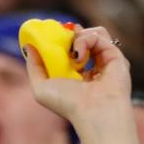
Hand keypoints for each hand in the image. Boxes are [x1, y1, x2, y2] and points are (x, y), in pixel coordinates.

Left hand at [25, 25, 138, 143]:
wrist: (93, 110)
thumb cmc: (67, 103)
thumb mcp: (40, 87)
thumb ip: (34, 67)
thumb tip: (29, 47)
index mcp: (75, 75)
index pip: (68, 50)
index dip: (59, 39)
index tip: (50, 34)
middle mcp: (90, 67)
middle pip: (81, 37)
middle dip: (69, 33)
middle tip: (60, 34)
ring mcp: (104, 60)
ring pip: (93, 33)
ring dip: (78, 37)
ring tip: (71, 52)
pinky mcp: (115, 55)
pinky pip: (99, 36)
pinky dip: (85, 41)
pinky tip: (78, 57)